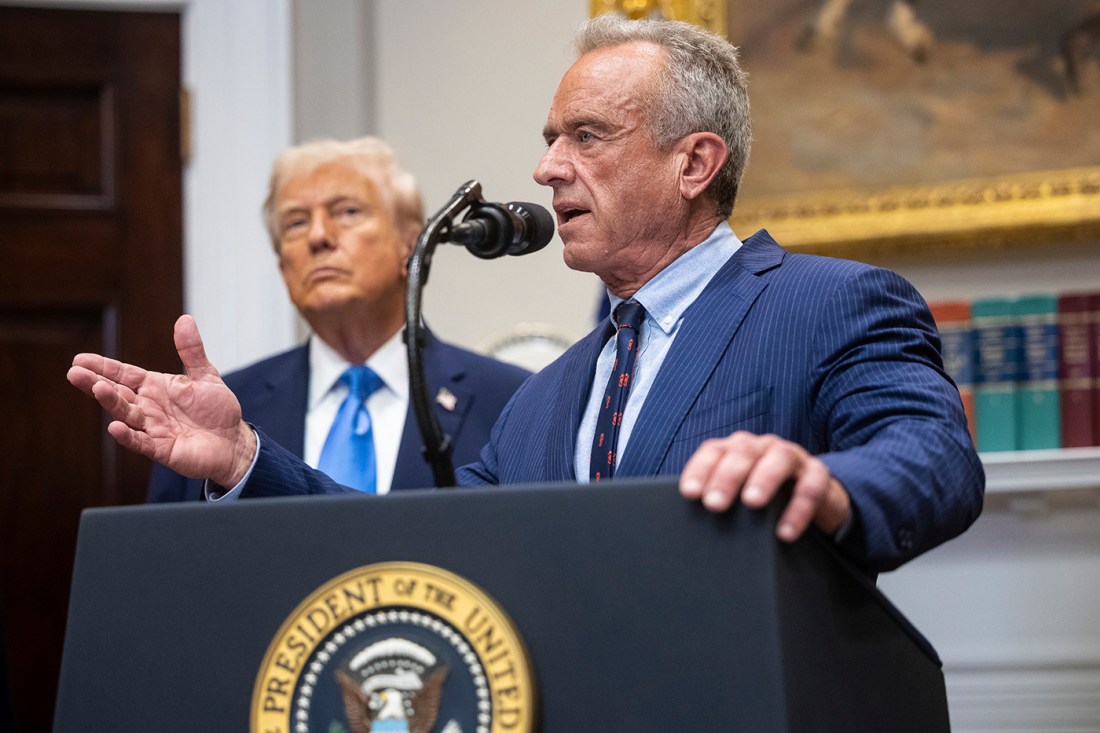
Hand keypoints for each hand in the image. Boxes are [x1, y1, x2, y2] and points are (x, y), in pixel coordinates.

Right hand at [67, 315, 255, 486]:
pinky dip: (128, 436)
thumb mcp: (206, 376)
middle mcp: (148, 407)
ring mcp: (152, 429)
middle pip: (117, 394)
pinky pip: (141, 442)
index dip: (104, 367)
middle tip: (74, 373)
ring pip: (126, 415)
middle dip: (96, 383)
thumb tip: (184, 319)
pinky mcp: (161, 449)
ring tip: (97, 388)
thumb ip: (192, 351)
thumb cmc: (217, 410)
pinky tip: (115, 427)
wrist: (233, 442)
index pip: (124, 375)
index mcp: (155, 387)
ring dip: (111, 402)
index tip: (80, 360)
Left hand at [679, 431, 850, 541]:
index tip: (689, 493)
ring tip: (751, 504)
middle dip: (727, 477)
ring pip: (779, 459)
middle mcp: (763, 447)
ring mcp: (793, 457)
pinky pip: (811, 487)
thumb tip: (685, 525)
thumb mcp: (740, 495)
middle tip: (714, 504)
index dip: (700, 469)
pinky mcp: (819, 475)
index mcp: (738, 449)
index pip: (714, 451)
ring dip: (763, 480)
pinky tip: (785, 532)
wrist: (816, 500)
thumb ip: (719, 499)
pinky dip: (798, 510)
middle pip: (743, 452)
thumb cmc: (767, 497)